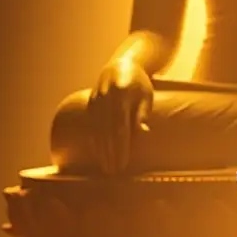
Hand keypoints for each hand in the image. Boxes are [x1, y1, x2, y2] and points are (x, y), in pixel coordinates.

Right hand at [88, 57, 153, 173]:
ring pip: (96, 129)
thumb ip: (142, 113)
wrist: (122, 64)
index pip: (120, 126)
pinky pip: (90, 124)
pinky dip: (93, 139)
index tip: (123, 162)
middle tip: (114, 171)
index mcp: (121, 94)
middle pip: (106, 131)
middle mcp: (105, 97)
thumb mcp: (146, 95)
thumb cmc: (139, 83)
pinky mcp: (90, 102)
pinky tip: (96, 152)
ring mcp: (96, 100)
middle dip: (109, 153)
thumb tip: (143, 132)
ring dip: (100, 150)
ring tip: (106, 167)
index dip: (120, 146)